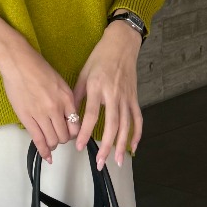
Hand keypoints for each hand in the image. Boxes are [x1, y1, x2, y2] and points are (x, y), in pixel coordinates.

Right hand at [0, 40, 80, 163]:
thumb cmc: (37, 68)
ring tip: (51, 142)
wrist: (18, 62)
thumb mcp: (59, 81)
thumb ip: (65, 99)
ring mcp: (41, 114)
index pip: (76, 124)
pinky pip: (38, 139)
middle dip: (63, 139)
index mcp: (67, 97)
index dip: (74, 133)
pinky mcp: (27, 118)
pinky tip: (47, 157)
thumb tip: (67, 116)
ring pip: (53, 140)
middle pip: (65, 135)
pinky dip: (44, 151)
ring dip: (54, 144)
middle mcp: (57, 108)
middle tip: (59, 137)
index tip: (71, 133)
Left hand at [73, 21, 142, 168]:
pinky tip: (133, 147)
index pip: (92, 114)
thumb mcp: (84, 73)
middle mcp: (113, 94)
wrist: (121, 44)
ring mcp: (126, 96)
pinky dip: (137, 133)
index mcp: (98, 87)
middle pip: (112, 124)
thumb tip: (69, 115)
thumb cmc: (100, 58)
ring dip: (122, 144)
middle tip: (100, 162)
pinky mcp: (135, 97)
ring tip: (117, 161)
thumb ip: (77, 95)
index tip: (80, 146)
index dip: (86, 131)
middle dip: (106, 145)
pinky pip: (137, 118)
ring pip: (126, 125)